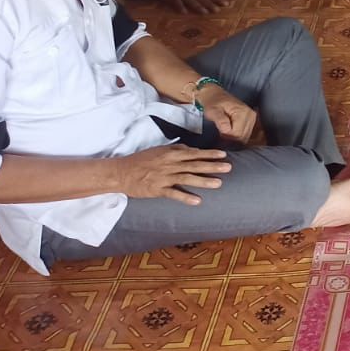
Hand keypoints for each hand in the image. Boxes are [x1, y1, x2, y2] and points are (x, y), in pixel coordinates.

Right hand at [115, 145, 231, 203]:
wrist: (121, 172)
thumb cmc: (141, 160)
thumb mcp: (159, 150)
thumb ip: (176, 150)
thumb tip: (191, 149)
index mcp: (170, 154)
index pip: (194, 153)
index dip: (209, 154)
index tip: (224, 155)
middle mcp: (169, 164)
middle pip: (194, 165)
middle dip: (212, 166)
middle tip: (228, 167)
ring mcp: (164, 177)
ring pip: (187, 178)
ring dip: (203, 181)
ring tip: (219, 184)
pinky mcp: (157, 190)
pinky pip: (173, 194)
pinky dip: (185, 197)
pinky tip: (197, 201)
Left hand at [196, 83, 256, 142]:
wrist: (215, 95)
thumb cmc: (212, 103)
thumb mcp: (212, 111)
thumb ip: (220, 120)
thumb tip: (227, 130)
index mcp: (243, 112)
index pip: (237, 134)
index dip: (226, 135)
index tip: (219, 129)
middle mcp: (251, 116)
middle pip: (242, 137)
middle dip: (230, 137)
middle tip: (221, 129)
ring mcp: (252, 118)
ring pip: (244, 137)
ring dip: (234, 137)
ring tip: (226, 128)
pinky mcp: (251, 121)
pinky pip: (246, 135)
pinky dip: (238, 135)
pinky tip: (231, 130)